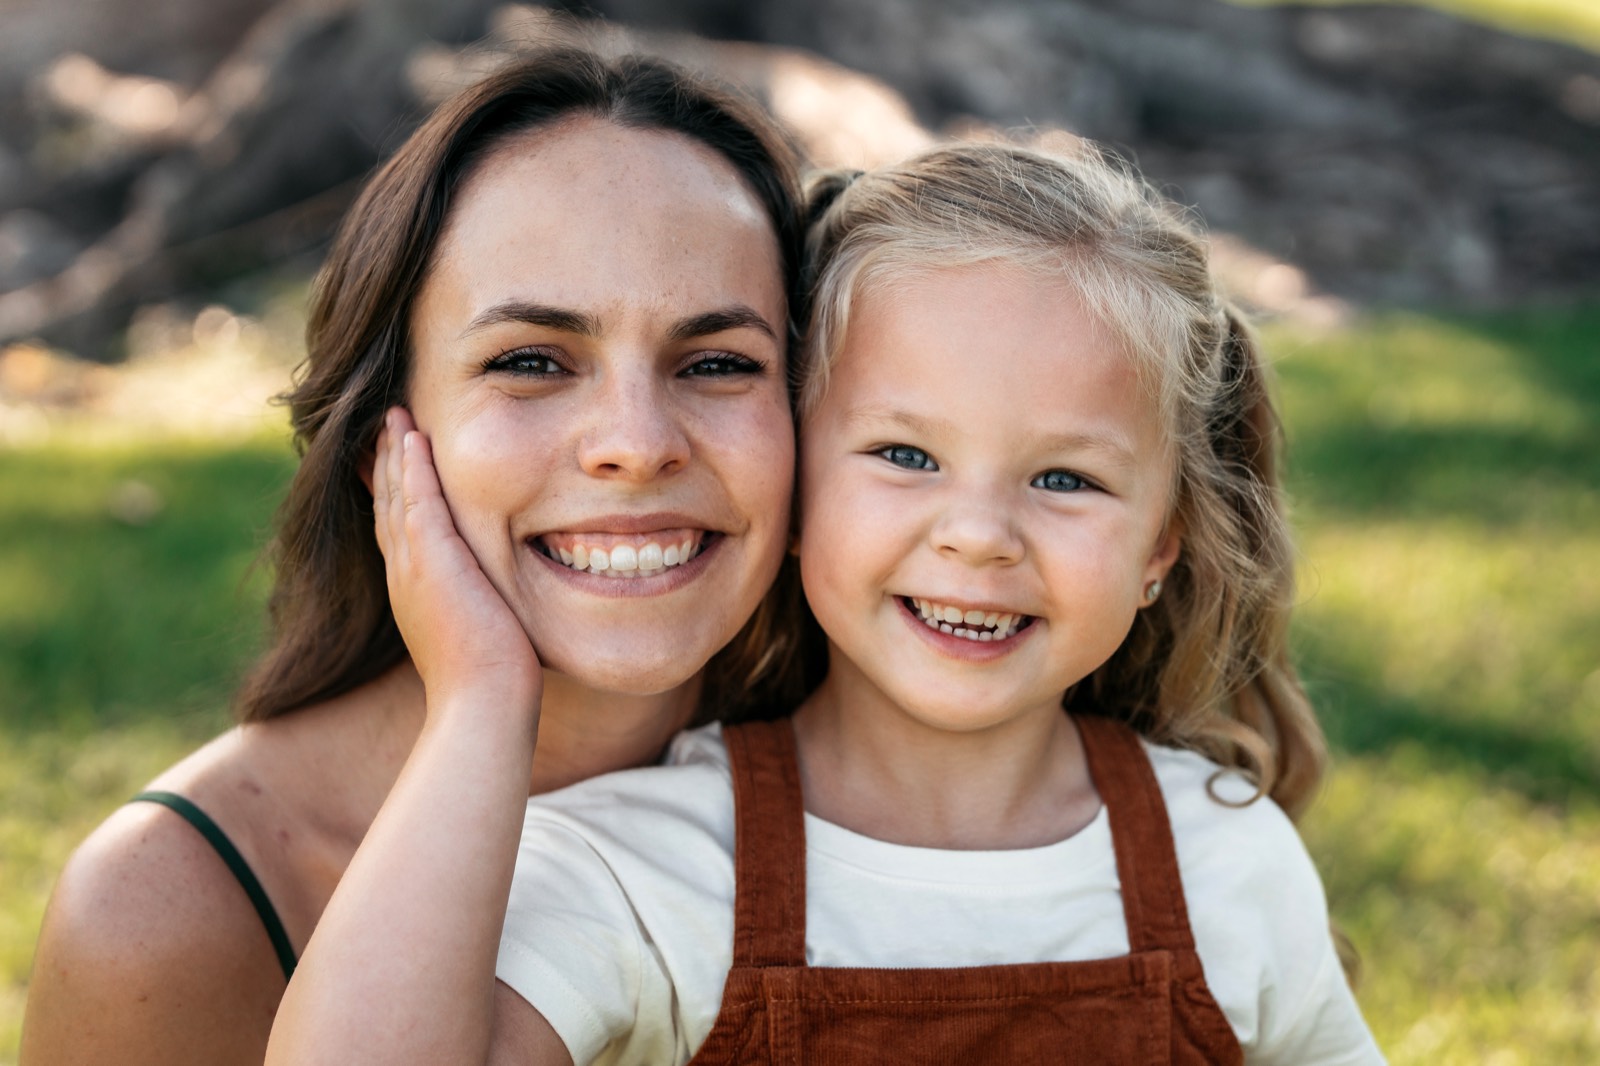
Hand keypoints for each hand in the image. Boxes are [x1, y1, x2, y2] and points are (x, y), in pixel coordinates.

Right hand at [372, 406, 542, 728]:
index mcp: (414, 591)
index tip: (391, 460)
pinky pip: (416, 499)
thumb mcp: (482, 632)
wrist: (484, 701)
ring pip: (395, 494)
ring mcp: (413, 566)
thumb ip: (483, 607)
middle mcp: (404, 574)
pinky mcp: (431, 560)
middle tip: (382, 424)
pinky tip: (412, 435)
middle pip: (386, 503)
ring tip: (393, 415)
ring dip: (393, 451)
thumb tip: (502, 603)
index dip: (392, 491)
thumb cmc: (492, 681)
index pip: (397, 528)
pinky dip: (410, 465)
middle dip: (384, 462)